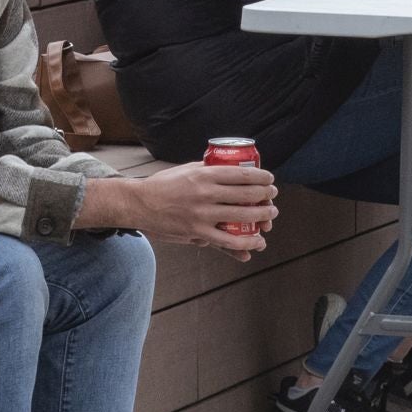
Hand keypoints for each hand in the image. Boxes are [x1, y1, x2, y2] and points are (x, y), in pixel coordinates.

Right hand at [103, 162, 279, 257]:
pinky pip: (228, 240)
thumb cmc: (163, 184)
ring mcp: (202, 214)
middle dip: (266, 196)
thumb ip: (208, 169)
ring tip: (270, 215)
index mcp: (204, 173)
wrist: (140, 203)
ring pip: (242, 217)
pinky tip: (257, 241)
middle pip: (247, 194)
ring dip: (262, 216)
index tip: (269, 179)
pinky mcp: (197, 232)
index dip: (261, 177)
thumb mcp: (186, 169)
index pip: (242, 174)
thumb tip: (230, 168)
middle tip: (272, 196)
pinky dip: (246, 242)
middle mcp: (206, 192)